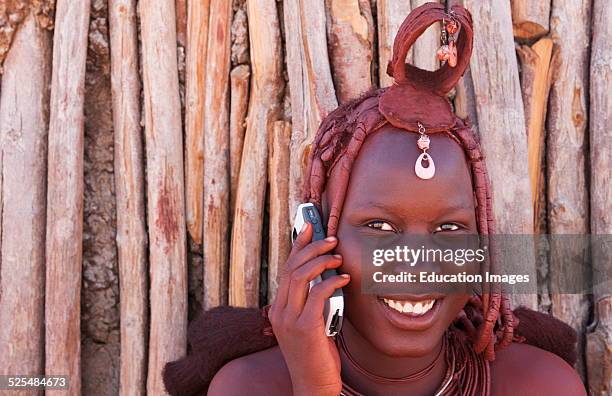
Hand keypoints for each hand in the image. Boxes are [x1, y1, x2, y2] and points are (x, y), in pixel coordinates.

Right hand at [268, 222, 349, 395]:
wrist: (314, 386)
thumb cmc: (317, 355)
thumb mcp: (312, 324)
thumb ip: (314, 302)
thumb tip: (330, 276)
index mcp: (278, 309)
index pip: (286, 269)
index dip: (297, 246)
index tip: (309, 228)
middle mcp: (279, 312)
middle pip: (292, 268)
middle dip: (311, 248)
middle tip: (330, 238)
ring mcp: (289, 320)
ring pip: (301, 277)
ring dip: (322, 261)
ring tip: (338, 256)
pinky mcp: (305, 328)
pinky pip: (317, 294)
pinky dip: (331, 282)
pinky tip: (344, 279)